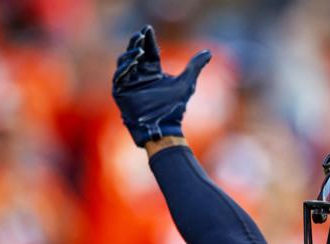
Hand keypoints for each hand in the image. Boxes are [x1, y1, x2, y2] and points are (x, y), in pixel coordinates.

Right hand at [112, 25, 210, 146]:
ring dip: (130, 54)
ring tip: (139, 49)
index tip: (148, 29)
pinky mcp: (121, 93)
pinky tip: (133, 62)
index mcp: (153, 72)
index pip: (148, 52)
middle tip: (140, 35)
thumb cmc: (175, 108)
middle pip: (134, 54)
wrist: (165, 127)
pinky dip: (125, 68)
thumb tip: (209, 52)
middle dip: (136, 43)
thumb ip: (195, 66)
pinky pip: (119, 77)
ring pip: (124, 63)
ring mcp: (129, 84)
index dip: (147, 40)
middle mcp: (140, 76)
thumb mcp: (187, 83)